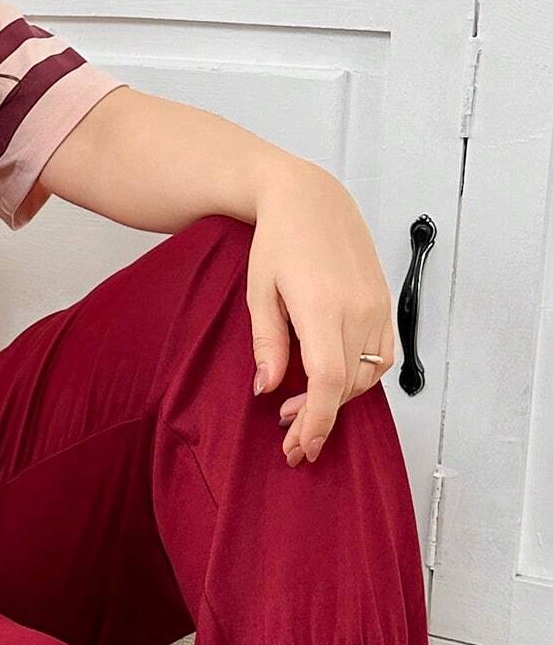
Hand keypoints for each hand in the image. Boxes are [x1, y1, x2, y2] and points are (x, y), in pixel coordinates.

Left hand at [246, 162, 393, 465]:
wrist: (311, 198)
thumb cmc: (279, 240)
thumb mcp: (259, 292)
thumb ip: (267, 343)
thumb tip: (268, 388)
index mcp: (323, 307)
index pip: (328, 381)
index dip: (316, 420)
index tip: (300, 446)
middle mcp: (358, 309)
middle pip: (348, 386)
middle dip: (319, 420)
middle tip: (290, 441)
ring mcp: (377, 306)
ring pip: (369, 376)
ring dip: (339, 401)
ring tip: (302, 411)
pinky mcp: (384, 303)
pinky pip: (383, 355)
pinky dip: (362, 379)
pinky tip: (334, 383)